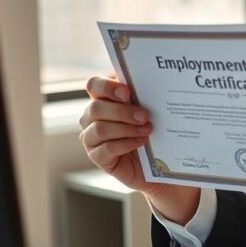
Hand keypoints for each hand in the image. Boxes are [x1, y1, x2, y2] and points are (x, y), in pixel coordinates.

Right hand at [79, 75, 198, 222]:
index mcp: (101, 99)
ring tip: (146, 130)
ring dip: (126, 128)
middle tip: (145, 115)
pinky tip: (140, 142)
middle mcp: (91, 117)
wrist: (155, 163)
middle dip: (122, 111)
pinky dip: (126, 144)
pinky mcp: (97, 157)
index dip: (107, 86)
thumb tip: (147, 83)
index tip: (127, 92)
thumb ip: (139, 96)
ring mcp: (90, 138)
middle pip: (96, 108)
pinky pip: (107, 148)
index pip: (94, 85)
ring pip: (100, 129)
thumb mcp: (145, 110)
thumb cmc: (147, 130)